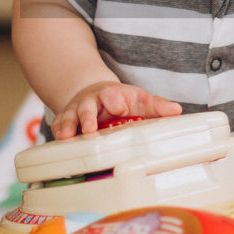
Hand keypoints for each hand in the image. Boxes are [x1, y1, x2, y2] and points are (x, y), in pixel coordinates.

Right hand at [52, 81, 182, 138]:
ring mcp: (76, 111)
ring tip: (67, 136)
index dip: (116, 101)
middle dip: (88, 116)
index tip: (120, 109)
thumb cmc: (121, 100)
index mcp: (111, 94)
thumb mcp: (139, 100)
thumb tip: (176, 111)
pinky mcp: (65, 120)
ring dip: (67, 125)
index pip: (112, 94)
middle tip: (90, 128)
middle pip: (87, 106)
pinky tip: (58, 140)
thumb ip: (157, 106)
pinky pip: (58, 125)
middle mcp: (91, 101)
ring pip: (69, 116)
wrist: (96, 93)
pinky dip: (57, 131)